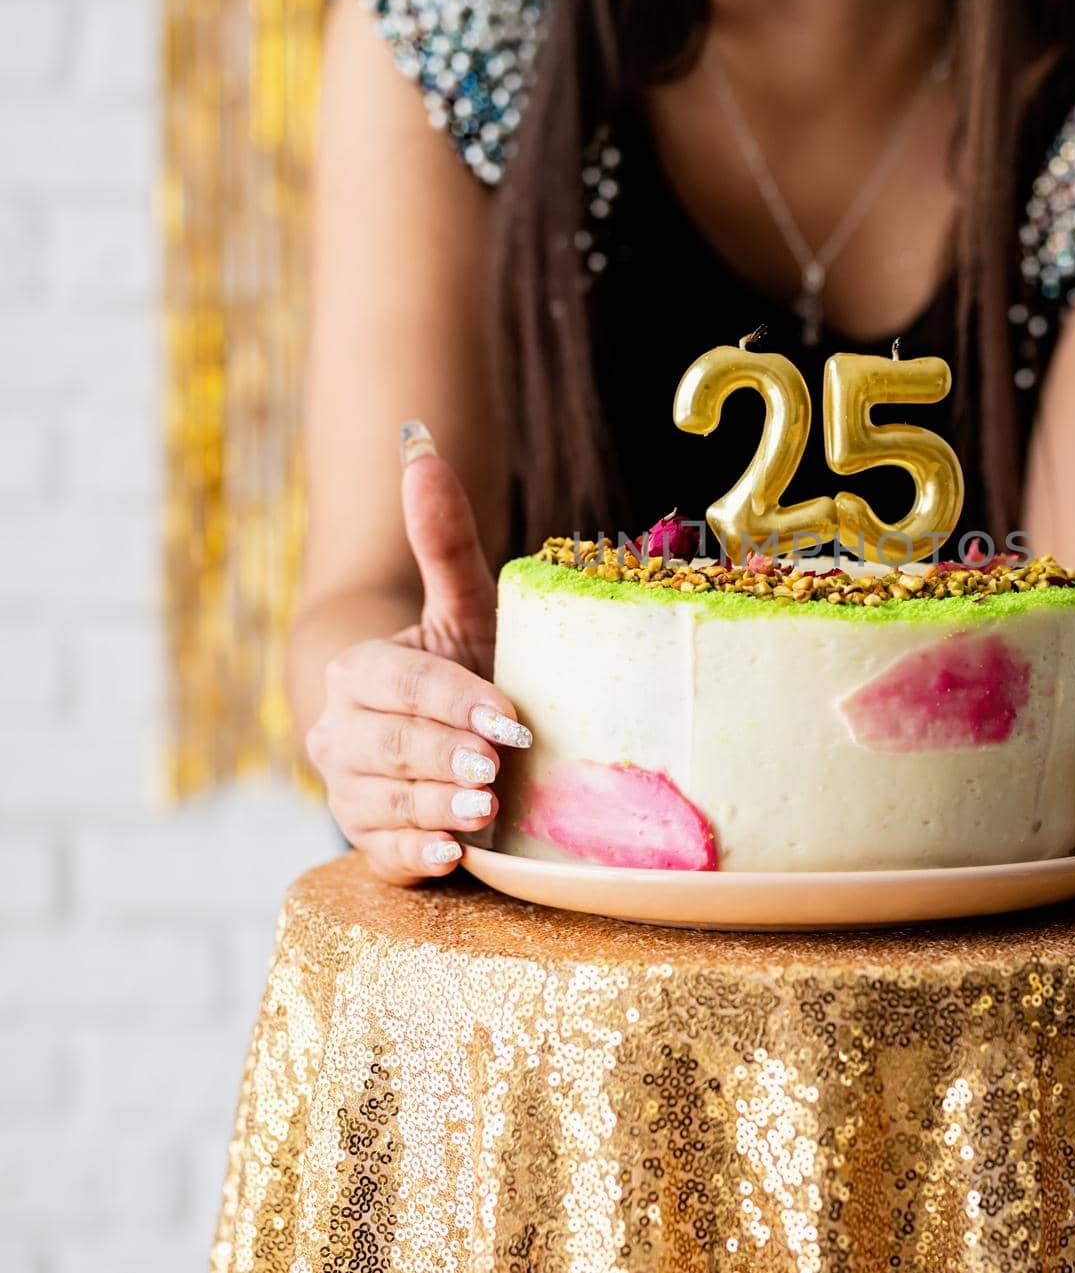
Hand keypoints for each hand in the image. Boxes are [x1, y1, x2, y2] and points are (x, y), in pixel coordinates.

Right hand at [305, 423, 529, 883]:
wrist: (459, 737)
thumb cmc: (469, 663)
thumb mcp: (466, 605)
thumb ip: (443, 537)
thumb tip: (419, 445)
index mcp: (359, 670)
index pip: (397, 684)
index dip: (450, 700)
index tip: (507, 715)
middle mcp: (342, 732)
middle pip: (384, 746)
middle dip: (441, 755)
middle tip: (495, 766)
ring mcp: (351, 790)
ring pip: (382, 802)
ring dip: (437, 805)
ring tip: (486, 808)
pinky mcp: (372, 841)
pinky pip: (385, 854)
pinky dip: (419, 855)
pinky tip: (455, 853)